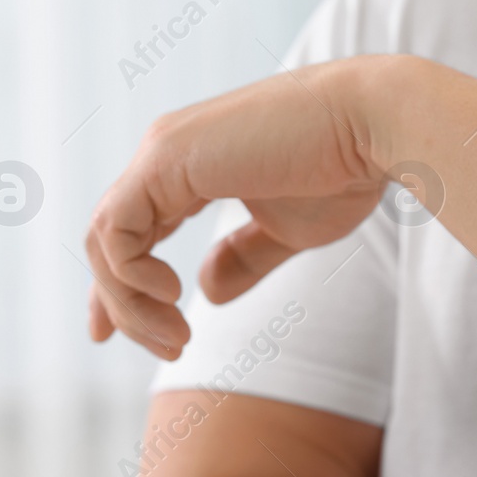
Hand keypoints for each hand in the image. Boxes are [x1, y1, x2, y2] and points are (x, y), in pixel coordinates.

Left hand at [84, 56, 406, 358]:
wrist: (371, 126)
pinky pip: (116, 230)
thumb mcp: (286, 231)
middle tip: (171, 350)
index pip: (129, 232)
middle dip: (125, 307)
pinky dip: (131, 273)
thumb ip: (243, 258)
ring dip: (131, 302)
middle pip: (109, 242)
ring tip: (177, 338)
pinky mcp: (165, 159)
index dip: (121, 288)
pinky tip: (173, 296)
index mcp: (188, 168)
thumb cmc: (342, 172)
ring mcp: (161, 153)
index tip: (131, 335)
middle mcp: (164, 155)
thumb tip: (205, 292)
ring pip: (105, 241)